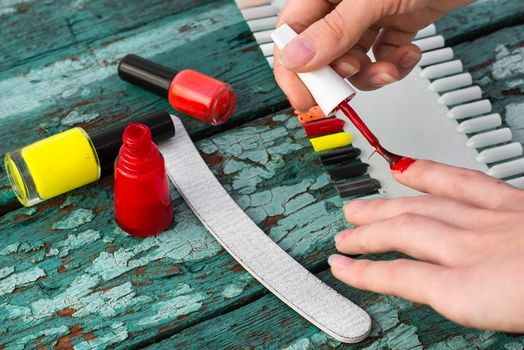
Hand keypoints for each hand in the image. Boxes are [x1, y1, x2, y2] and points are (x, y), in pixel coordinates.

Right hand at [274, 0, 470, 111]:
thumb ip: (335, 30)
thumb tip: (297, 60)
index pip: (292, 33)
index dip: (292, 69)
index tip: (304, 98)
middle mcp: (342, 4)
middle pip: (321, 52)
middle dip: (338, 76)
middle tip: (346, 92)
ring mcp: (369, 15)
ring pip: (354, 61)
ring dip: (371, 75)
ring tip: (387, 69)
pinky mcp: (394, 25)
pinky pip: (382, 57)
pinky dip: (395, 65)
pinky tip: (408, 54)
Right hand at [329, 160, 523, 331]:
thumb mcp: (506, 322)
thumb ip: (468, 304)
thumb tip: (439, 294)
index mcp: (473, 292)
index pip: (400, 277)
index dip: (363, 273)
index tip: (341, 268)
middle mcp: (474, 250)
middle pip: (403, 235)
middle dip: (366, 236)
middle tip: (345, 237)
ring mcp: (492, 221)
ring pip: (422, 208)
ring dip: (383, 208)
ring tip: (359, 209)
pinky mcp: (513, 203)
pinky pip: (463, 182)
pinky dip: (429, 173)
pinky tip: (407, 169)